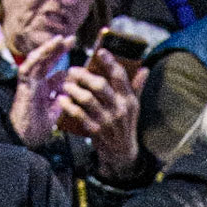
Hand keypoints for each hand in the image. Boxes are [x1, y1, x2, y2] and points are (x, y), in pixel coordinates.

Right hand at [8, 33, 68, 148]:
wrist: (23, 138)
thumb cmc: (37, 128)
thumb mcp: (55, 112)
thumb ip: (62, 101)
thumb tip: (70, 91)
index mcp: (44, 88)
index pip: (57, 72)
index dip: (68, 64)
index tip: (81, 57)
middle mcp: (36, 82)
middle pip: (48, 61)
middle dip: (59, 49)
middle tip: (73, 39)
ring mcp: (29, 82)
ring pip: (38, 59)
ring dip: (49, 48)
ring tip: (60, 39)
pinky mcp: (23, 84)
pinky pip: (29, 66)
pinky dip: (38, 57)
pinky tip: (46, 49)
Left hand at [56, 48, 146, 181]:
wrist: (122, 154)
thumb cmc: (125, 125)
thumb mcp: (134, 107)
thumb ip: (136, 87)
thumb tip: (144, 68)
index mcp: (129, 100)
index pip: (120, 77)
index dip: (110, 62)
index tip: (100, 52)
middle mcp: (119, 109)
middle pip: (100, 86)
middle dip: (84, 75)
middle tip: (73, 70)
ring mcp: (107, 121)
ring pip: (87, 99)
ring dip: (74, 89)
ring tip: (66, 84)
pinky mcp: (96, 131)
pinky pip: (79, 115)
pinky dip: (69, 106)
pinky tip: (62, 99)